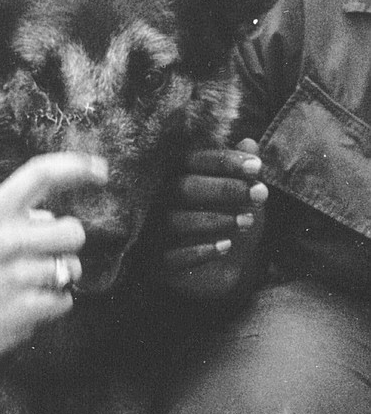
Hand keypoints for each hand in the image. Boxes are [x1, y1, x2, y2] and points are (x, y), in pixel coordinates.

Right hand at [0, 151, 105, 374]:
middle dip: (63, 247)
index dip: (77, 168)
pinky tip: (20, 309)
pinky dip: (49, 307)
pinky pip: (64, 302)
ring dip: (55, 280)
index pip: (42, 175)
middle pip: (73, 232)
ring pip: (71, 270)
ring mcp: (19, 277)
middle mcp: (7, 241)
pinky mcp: (28, 310)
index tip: (100, 172)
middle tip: (41, 259)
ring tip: (22, 289)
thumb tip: (41, 215)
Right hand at [161, 139, 266, 298]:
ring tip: (248, 221)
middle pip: (184, 188)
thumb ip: (240, 172)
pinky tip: (226, 246)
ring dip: (216, 219)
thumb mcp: (238, 195)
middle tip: (260, 194)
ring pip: (176, 221)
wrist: (218, 270)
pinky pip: (172, 256)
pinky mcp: (155, 263)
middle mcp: (157, 201)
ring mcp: (152, 232)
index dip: (224, 161)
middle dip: (224, 190)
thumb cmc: (225, 221)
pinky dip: (200, 252)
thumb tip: (249, 143)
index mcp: (174, 176)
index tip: (257, 167)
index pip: (193, 160)